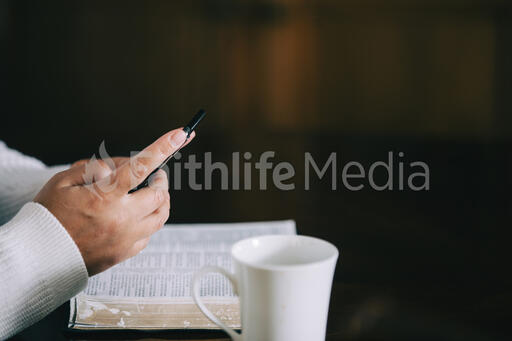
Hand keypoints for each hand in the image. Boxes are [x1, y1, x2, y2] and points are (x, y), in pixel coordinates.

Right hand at [34, 128, 194, 274]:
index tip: (180, 134)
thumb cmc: (49, 216)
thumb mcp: (63, 181)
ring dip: (160, 202)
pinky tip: (135, 218)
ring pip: (160, 217)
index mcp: (105, 196)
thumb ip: (94, 169)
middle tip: (155, 177)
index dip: (163, 147)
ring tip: (149, 195)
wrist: (39, 257)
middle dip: (161, 182)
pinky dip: (147, 222)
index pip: (141, 166)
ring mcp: (125, 238)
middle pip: (160, 195)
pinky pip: (148, 235)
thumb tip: (119, 167)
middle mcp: (121, 218)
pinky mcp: (124, 253)